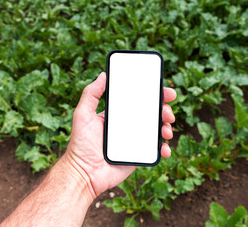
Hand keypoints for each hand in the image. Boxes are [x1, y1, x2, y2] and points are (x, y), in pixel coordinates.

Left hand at [64, 72, 176, 198]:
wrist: (84, 173)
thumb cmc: (80, 144)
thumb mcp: (82, 114)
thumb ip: (91, 94)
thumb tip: (103, 75)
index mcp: (117, 114)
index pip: (138, 100)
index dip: (153, 94)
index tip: (165, 91)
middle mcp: (127, 125)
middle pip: (151, 113)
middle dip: (164, 110)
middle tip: (167, 112)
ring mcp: (134, 140)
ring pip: (156, 130)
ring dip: (166, 127)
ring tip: (166, 130)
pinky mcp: (138, 155)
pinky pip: (154, 150)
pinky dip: (163, 148)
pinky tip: (164, 148)